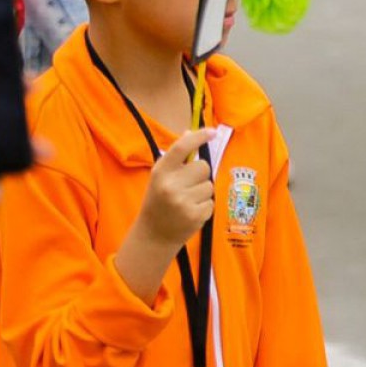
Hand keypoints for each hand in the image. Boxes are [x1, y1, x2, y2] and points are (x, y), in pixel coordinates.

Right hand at [133, 128, 216, 252]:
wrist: (153, 235)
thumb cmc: (158, 201)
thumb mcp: (159, 178)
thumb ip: (175, 157)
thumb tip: (190, 132)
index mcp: (160, 173)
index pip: (181, 148)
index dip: (198, 137)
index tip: (212, 131)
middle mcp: (171, 185)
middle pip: (203, 166)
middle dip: (199, 174)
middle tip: (187, 186)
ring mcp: (183, 201)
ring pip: (209, 185)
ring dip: (202, 192)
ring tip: (187, 201)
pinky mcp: (195, 215)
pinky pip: (211, 201)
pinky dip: (204, 206)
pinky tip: (190, 212)